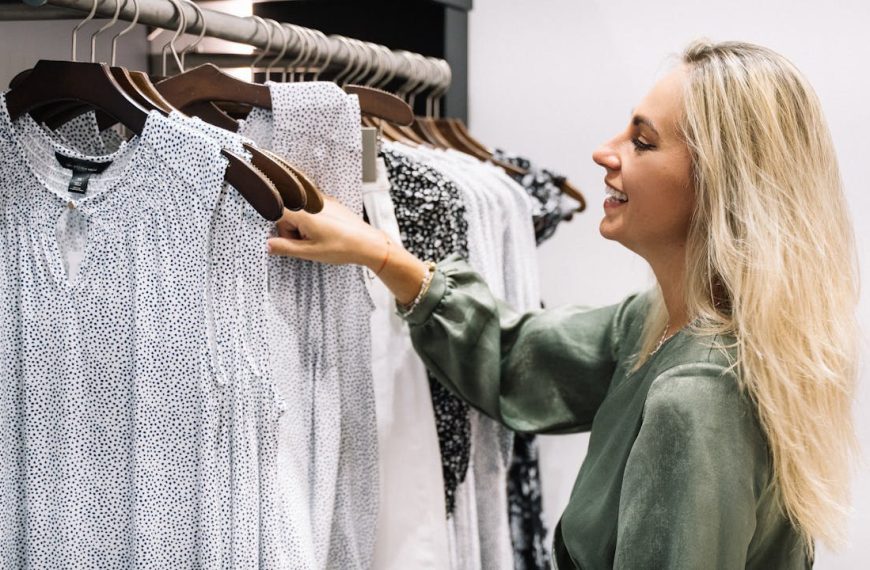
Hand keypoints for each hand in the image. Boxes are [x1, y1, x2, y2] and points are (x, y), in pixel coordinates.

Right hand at [267, 196, 430, 305]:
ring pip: (299, 211)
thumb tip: (268, 245)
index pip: (276, 214)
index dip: (280, 230)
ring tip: (318, 238)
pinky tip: (325, 232)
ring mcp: (321, 200)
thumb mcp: (310, 252)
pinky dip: (313, 221)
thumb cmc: (342, 247)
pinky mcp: (329, 202)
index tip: (289, 240)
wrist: (367, 243)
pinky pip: (311, 209)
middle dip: (292, 229)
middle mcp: (310, 201)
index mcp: (303, 212)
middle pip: (287, 213)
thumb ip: (285, 247)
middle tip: (307, 242)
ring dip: (303, 226)